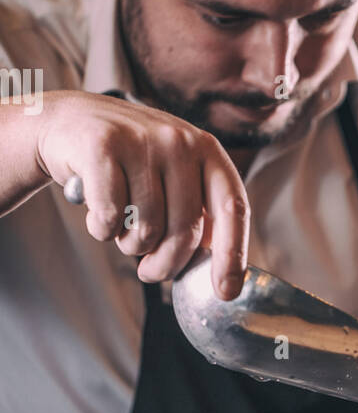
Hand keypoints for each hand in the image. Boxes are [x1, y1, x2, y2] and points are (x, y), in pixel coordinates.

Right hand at [36, 90, 248, 298]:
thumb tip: (220, 265)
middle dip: (166, 264)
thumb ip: (198, 210)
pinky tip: (97, 213)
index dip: (233, 254)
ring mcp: (141, 141)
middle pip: (185, 231)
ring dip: (129, 244)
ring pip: (146, 229)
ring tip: (121, 224)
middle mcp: (179, 141)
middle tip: (150, 271)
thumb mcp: (173, 173)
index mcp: (206, 149)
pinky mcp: (102, 146)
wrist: (69, 121)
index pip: (234, 207)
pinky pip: (109, 217)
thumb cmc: (127, 160)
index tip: (226, 291)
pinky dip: (101, 229)